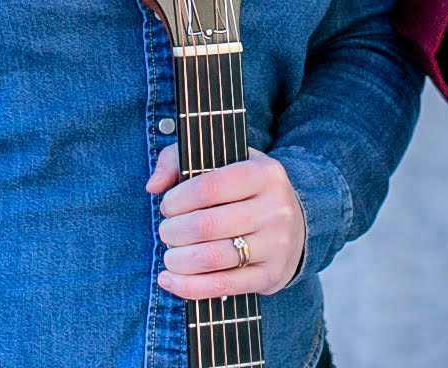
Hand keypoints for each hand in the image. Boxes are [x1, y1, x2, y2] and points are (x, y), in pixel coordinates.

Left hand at [148, 146, 305, 298]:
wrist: (293, 223)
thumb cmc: (243, 191)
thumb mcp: (220, 162)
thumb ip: (178, 161)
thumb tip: (153, 185)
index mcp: (264, 174)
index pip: (208, 187)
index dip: (177, 200)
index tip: (167, 206)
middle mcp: (275, 208)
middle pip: (206, 225)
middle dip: (173, 232)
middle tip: (167, 232)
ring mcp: (276, 244)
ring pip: (212, 258)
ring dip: (178, 259)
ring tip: (170, 255)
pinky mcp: (270, 275)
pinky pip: (222, 286)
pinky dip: (187, 287)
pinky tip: (169, 279)